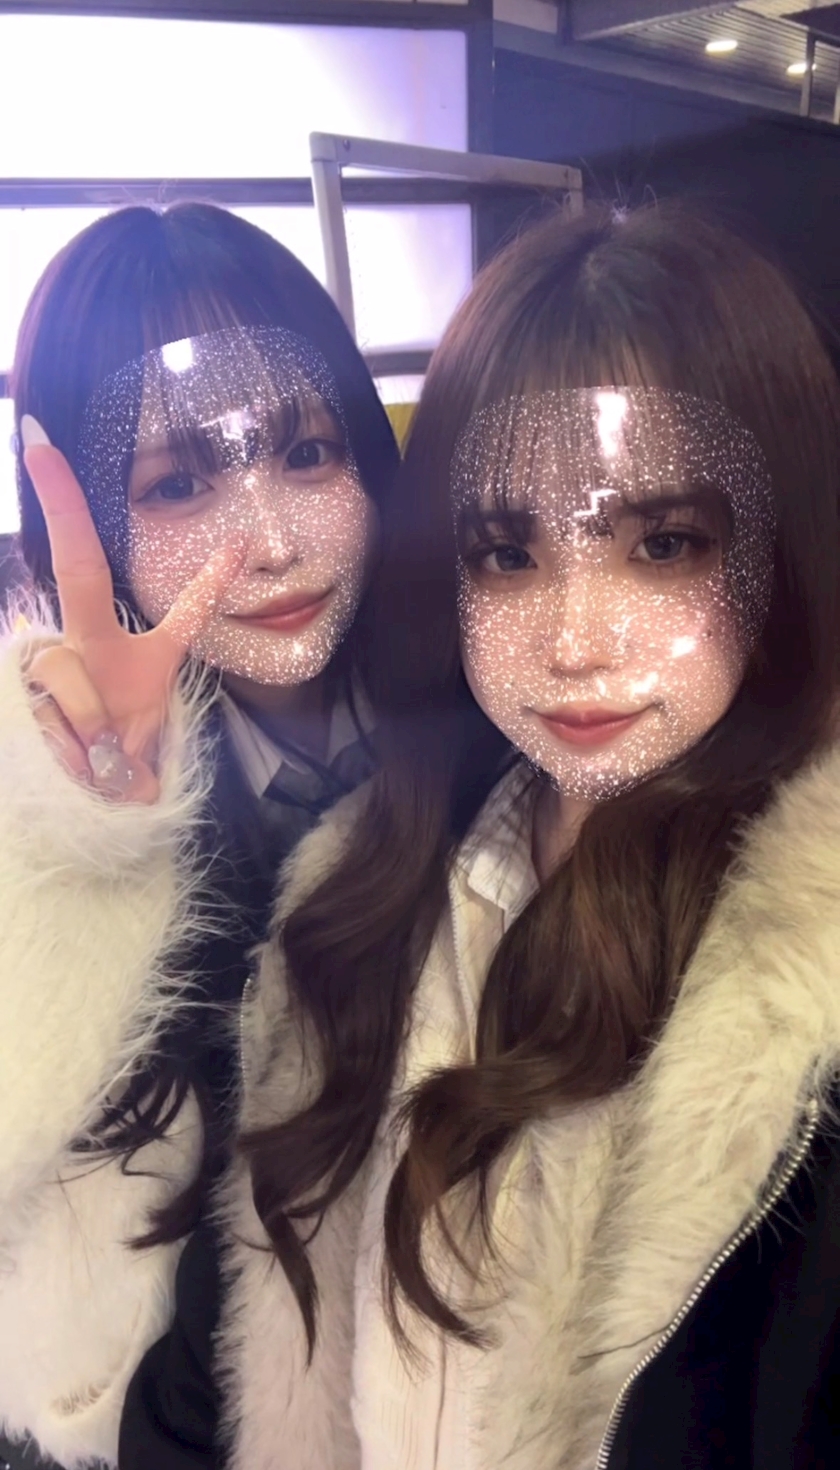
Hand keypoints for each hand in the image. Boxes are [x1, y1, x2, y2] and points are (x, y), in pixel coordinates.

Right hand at [21, 416, 242, 803]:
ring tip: (94, 761)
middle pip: (79, 569)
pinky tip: (74, 761)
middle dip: (61, 504)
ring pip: (63, 668)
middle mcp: (90, 646)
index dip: (211, 583)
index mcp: (139, 661)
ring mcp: (52, 659)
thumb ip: (142, 765)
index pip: (183, 617)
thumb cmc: (113, 772)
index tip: (239, 543)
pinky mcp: (20, 683)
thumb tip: (127, 782)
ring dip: (85, 725)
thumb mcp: (140, 768)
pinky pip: (43, 698)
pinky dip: (63, 740)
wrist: (71, 806)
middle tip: (41, 446)